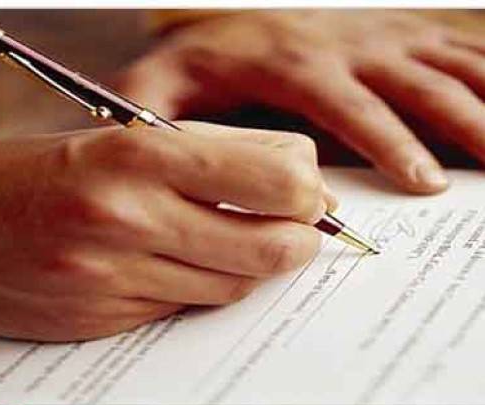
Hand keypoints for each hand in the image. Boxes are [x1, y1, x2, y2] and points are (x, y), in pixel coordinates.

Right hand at [0, 122, 328, 340]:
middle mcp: (131, 218)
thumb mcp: (135, 138)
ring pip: (236, 284)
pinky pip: (192, 305)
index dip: (308, 193)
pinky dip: (209, 284)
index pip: (273, 183)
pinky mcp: (111, 316)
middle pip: (269, 247)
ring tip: (244, 240)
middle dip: (302, 240)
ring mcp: (119, 275)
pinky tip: (194, 262)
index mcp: (142, 155)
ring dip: (255, 264)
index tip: (310, 196)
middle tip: (303, 229)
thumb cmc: (56, 171)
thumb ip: (225, 156)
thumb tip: (304, 185)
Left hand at [117, 10, 484, 192]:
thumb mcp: (166, 87)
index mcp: (293, 63)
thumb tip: (156, 156)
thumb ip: (154, 118)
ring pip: (445, 65)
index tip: (421, 182)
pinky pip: (453, 50)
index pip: (351, 105)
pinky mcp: (391, 38)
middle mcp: (344, 44)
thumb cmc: (204, 61)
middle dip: (457, 127)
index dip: (389, 143)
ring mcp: (374, 37)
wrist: (232, 20)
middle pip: (414, 83)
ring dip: (484, 105)